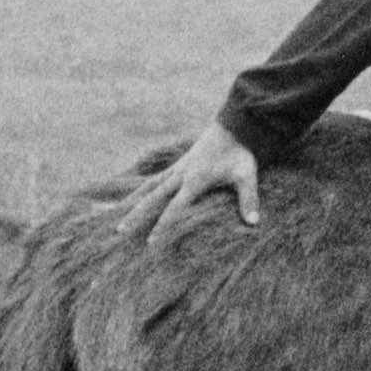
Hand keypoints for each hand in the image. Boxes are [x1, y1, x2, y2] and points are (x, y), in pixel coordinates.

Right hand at [125, 123, 263, 238]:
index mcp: (195, 180)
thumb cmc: (240, 153)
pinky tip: (130, 199)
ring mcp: (176, 170)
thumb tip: (254, 223)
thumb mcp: (247, 175)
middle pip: (152, 199)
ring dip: (131, 202)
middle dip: (136, 216)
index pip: (175, 208)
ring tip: (116, 217)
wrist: (233, 127)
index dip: (163, 226)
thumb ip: (249, 199)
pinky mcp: (176, 166)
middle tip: (119, 231)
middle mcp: (180, 175)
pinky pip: (153, 181)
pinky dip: (140, 190)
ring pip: (148, 188)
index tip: (151, 242)